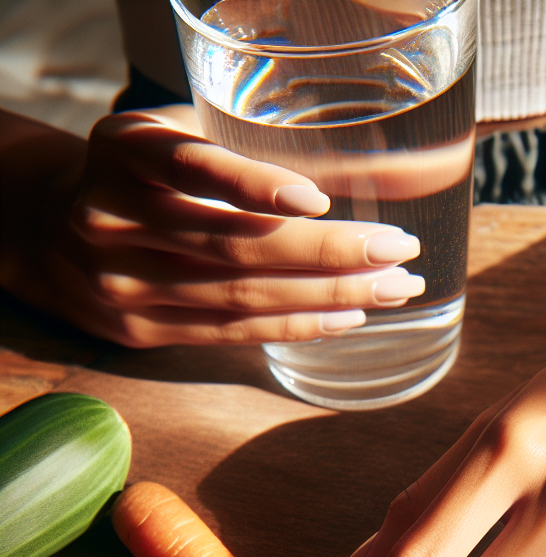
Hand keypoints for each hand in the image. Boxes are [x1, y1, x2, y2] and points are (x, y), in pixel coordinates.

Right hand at [0, 106, 421, 346]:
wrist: (50, 234)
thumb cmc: (137, 177)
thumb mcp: (168, 139)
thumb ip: (237, 148)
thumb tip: (365, 170)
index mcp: (123, 154)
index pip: (191, 169)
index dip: (254, 185)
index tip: (318, 197)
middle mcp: (116, 219)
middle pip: (235, 244)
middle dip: (329, 251)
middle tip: (398, 249)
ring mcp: (126, 283)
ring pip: (242, 296)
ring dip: (330, 295)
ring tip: (394, 287)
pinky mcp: (143, 329)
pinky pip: (234, 332)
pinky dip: (298, 325)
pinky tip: (349, 315)